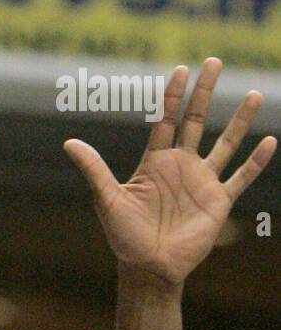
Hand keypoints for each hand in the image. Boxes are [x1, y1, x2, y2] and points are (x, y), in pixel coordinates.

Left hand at [65, 58, 276, 286]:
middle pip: (196, 120)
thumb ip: (94, 169)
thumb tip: (69, 143)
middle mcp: (181, 166)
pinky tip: (270, 141)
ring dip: (239, 120)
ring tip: (253, 93)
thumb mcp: (107, 200)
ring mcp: (201, 182)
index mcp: (155, 162)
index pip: (166, 119)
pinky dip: (256, 162)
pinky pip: (241, 177)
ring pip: (225, 143)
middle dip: (204, 91)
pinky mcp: (218, 202)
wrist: (148, 268)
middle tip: (214, 61)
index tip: (181, 69)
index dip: (173, 95)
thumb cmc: (125, 238)